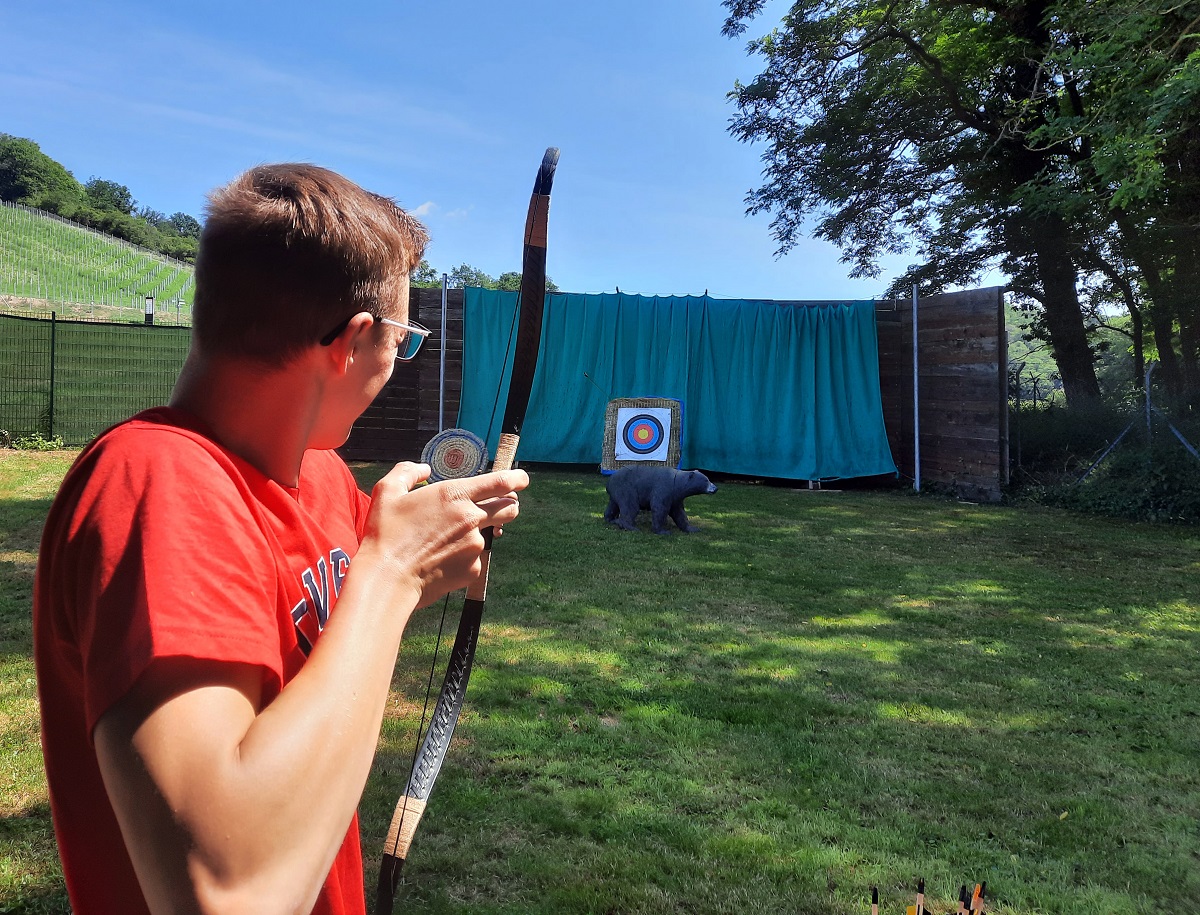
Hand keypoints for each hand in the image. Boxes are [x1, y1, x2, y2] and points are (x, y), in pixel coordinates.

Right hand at [359, 462, 527, 609]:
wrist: (388, 578)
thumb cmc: (385, 533)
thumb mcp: (387, 491)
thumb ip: (408, 472)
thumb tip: (423, 470)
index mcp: (455, 494)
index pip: (501, 482)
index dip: (517, 479)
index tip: (522, 479)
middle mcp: (472, 518)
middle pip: (510, 508)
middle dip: (507, 504)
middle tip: (491, 507)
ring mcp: (475, 545)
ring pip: (488, 534)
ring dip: (474, 533)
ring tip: (445, 541)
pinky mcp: (473, 569)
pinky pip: (475, 558)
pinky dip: (463, 557)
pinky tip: (440, 559)